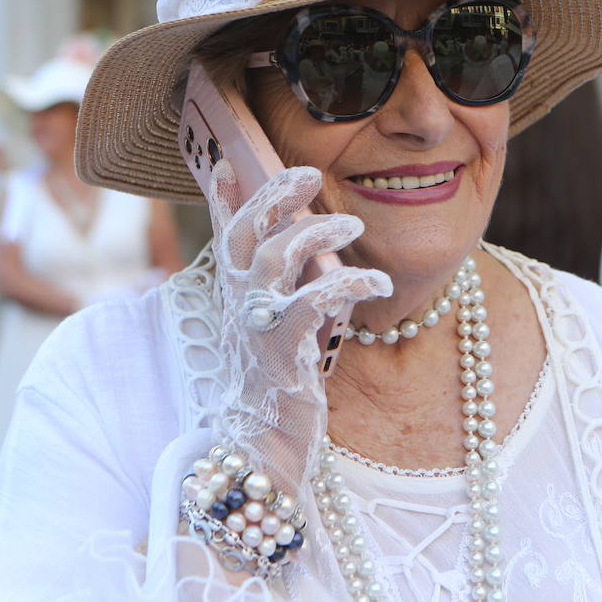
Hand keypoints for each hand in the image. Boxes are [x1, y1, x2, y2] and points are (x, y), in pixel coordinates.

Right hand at [207, 162, 390, 502]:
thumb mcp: (275, 314)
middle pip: (246, 232)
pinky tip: (377, 283)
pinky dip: (347, 284)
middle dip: (274, 195)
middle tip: (309, 174)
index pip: (226, 230)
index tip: (229, 161)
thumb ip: (282, 276)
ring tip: (352, 225)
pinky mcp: (284, 350)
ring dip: (316, 233)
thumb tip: (296, 231)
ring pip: (276, 259)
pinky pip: (312, 303)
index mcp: (237, 289)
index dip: (225, 195)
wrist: (266, 440)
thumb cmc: (278, 372)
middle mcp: (241, 301)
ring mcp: (259, 324)